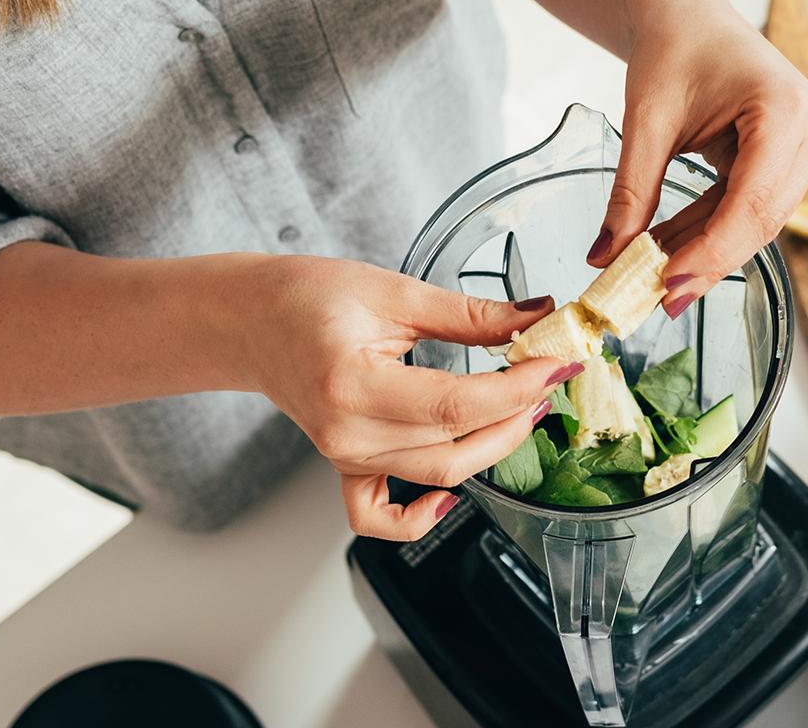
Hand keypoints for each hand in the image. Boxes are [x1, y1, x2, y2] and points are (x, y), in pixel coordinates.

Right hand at [237, 257, 580, 540]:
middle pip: (456, 448)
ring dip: (492, 447)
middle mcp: (348, 433)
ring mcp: (345, 456)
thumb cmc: (306, 297)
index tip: (557, 365)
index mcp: (354, 385)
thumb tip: (535, 317)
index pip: (458, 404)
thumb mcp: (393, 290)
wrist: (250, 320)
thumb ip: (469, 314)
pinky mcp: (346, 466)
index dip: (518, 388)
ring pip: (438, 475)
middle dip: (517, 416)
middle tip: (549, 379)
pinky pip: (379, 516)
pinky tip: (451, 497)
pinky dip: (419, 518)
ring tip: (523, 406)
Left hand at [591, 6, 807, 315]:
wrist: (687, 13)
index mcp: (784, 108)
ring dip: (707, 250)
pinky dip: (711, 230)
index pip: (754, 201)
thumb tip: (606, 258)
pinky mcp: (793, 158)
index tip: (669, 286)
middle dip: (709, 261)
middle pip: (763, 219)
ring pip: (760, 221)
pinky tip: (672, 250)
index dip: (713, 251)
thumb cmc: (673, 46)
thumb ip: (630, 193)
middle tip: (659, 299)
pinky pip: (752, 207)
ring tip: (655, 277)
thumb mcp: (645, 120)